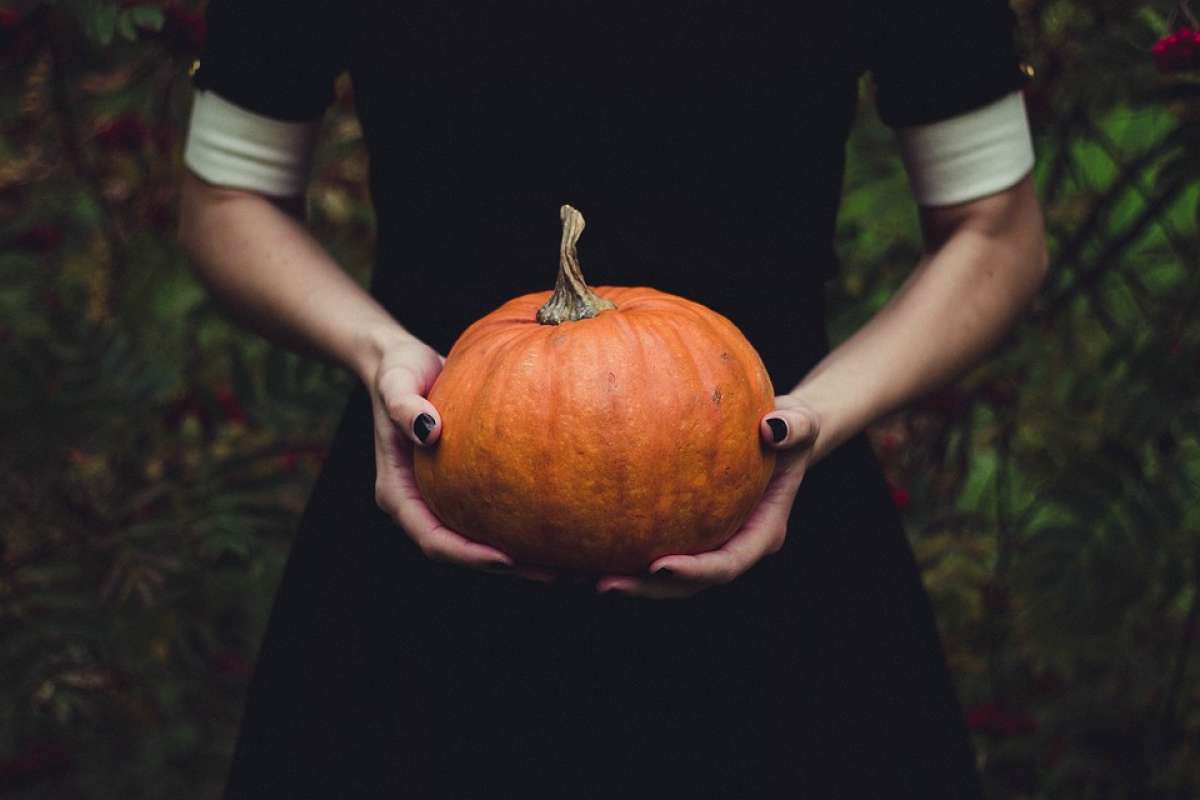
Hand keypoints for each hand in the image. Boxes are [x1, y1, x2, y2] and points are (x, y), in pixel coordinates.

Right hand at [369, 336, 555, 582]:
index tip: (506, 559)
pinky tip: (566, 523)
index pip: (433, 539)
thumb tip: (430, 431)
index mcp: (399, 494)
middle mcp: (422, 504)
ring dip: (524, 557)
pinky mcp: (468, 486)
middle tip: (556, 574)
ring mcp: (445, 498)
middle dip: (507, 568)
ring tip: (572, 563)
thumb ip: (404, 406)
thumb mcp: (396, 383)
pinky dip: (526, 524)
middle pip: (463, 552)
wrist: (406, 362)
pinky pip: (497, 513)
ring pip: (483, 540)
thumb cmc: (398, 371)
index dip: (468, 555)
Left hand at [594, 394, 819, 598]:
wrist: (777, 435)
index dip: (694, 573)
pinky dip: (613, 549)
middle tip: (603, 585)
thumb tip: (772, 428)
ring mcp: (704, 543)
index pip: (726, 564)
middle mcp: (729, 547)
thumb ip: (794, 427)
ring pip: (661, 577)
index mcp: (760, 534)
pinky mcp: (680, 531)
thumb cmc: (788, 427)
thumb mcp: (801, 421)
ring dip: (622, 579)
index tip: (659, 567)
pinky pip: (645, 545)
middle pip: (686, 585)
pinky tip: (572, 544)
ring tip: (574, 577)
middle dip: (645, 590)